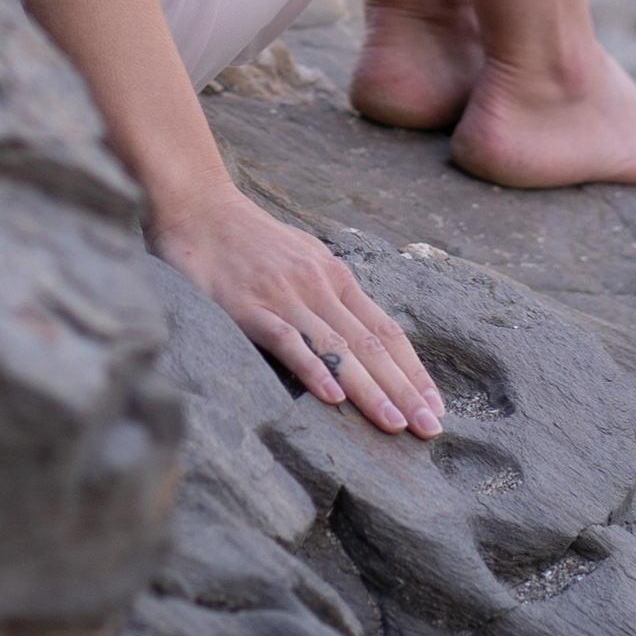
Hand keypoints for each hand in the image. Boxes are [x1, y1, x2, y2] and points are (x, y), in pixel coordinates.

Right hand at [150, 183, 442, 436]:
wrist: (198, 206)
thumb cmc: (247, 237)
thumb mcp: (300, 256)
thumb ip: (325, 292)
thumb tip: (354, 333)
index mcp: (333, 276)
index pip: (385, 329)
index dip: (413, 370)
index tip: (437, 406)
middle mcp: (319, 285)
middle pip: (371, 345)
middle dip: (405, 390)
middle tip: (432, 430)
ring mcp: (286, 296)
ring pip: (339, 349)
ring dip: (372, 390)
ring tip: (397, 425)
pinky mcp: (250, 307)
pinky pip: (288, 342)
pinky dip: (314, 369)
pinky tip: (333, 398)